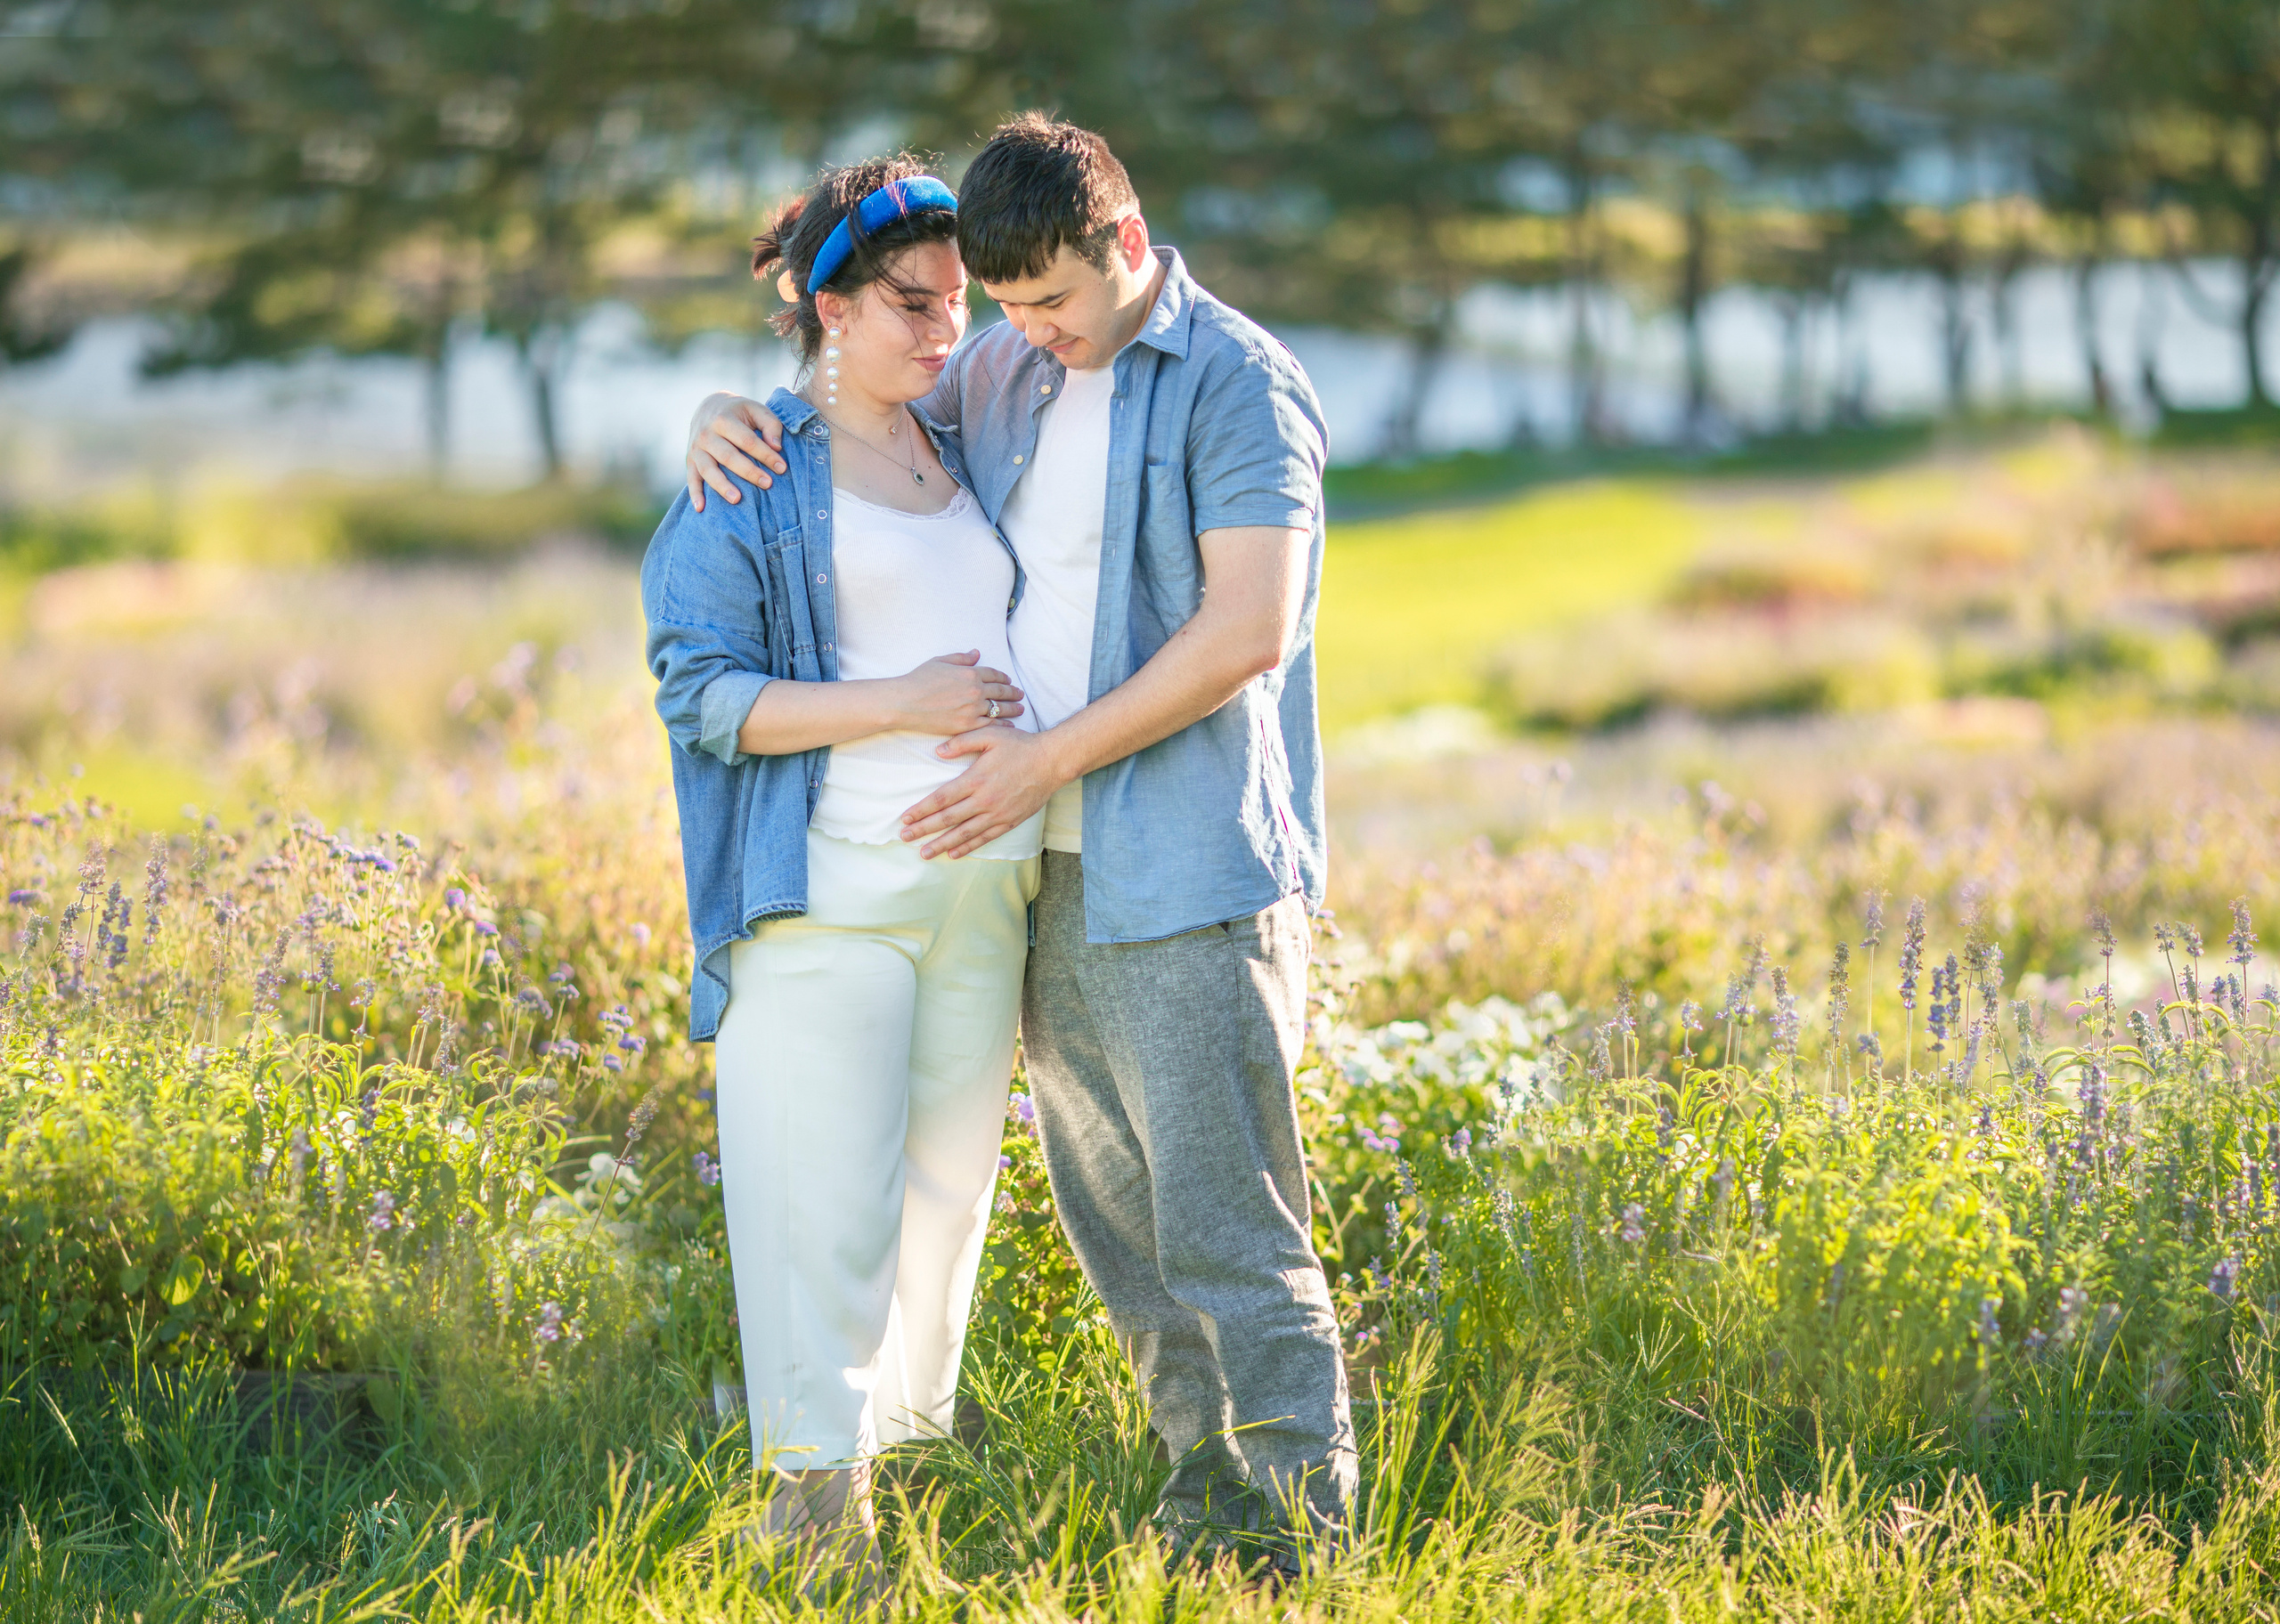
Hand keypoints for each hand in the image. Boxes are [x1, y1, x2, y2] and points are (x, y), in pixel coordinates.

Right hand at [686, 392, 789, 509]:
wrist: (709, 407)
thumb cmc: (739, 412)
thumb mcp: (755, 409)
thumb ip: (770, 424)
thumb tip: (776, 446)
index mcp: (724, 419)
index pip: (747, 441)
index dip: (765, 455)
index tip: (782, 467)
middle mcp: (706, 434)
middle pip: (728, 456)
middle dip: (749, 472)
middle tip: (768, 484)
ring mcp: (696, 449)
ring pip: (708, 470)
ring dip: (722, 486)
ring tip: (737, 499)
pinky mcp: (691, 461)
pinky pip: (691, 479)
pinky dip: (695, 494)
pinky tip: (701, 509)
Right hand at [892, 651, 1025, 735]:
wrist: (905, 702)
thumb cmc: (919, 680)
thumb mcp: (940, 662)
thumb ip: (961, 658)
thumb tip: (976, 653)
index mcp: (970, 673)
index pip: (994, 674)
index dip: (1003, 677)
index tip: (1009, 680)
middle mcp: (975, 690)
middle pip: (1001, 691)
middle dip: (1013, 692)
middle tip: (1021, 694)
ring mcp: (973, 709)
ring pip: (1000, 709)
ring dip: (1013, 709)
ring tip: (1021, 708)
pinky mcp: (967, 725)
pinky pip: (991, 725)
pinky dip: (1003, 725)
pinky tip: (1009, 725)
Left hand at [901, 728, 1063, 858]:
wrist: (1052, 761)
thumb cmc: (1020, 745)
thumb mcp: (990, 734)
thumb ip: (961, 742)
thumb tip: (937, 751)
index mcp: (976, 779)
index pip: (941, 798)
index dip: (922, 809)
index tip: (905, 818)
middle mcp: (984, 800)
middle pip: (948, 819)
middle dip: (924, 829)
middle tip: (905, 837)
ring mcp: (997, 813)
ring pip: (964, 833)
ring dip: (942, 844)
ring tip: (924, 853)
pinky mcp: (1009, 821)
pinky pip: (985, 838)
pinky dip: (968, 847)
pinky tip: (953, 854)